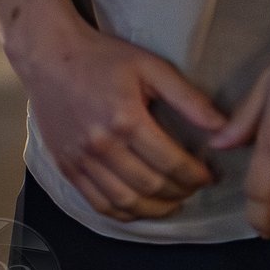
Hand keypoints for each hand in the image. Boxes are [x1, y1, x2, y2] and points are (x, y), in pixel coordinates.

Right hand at [15, 20, 224, 220]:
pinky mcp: (65, 166)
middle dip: (182, 192)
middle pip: (152, 186)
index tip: (209, 174)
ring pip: (126, 202)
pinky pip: (97, 203)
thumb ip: (189, 98)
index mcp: (126, 119)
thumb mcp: (150, 67)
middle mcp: (101, 144)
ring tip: (173, 201)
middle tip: (193, 186)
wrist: (47, 56)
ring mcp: (80, 158)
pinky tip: (140, 206)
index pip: (172, 163)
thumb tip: (223, 129)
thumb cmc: (102, 58)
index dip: (197, 175)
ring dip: (157, 209)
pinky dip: (123, 213)